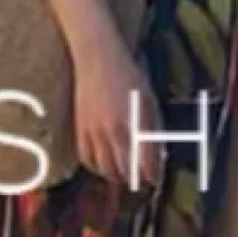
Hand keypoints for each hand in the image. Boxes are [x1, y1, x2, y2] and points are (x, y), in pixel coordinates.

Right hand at [70, 31, 164, 188]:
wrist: (96, 58)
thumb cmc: (128, 76)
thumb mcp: (148, 100)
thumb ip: (152, 129)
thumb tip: (157, 153)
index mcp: (133, 123)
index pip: (145, 163)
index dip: (152, 175)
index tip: (156, 178)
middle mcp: (111, 132)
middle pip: (124, 171)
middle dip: (136, 177)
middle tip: (141, 175)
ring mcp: (92, 132)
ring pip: (104, 169)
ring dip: (117, 174)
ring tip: (125, 171)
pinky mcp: (79, 129)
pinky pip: (86, 159)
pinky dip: (97, 166)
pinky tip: (104, 162)